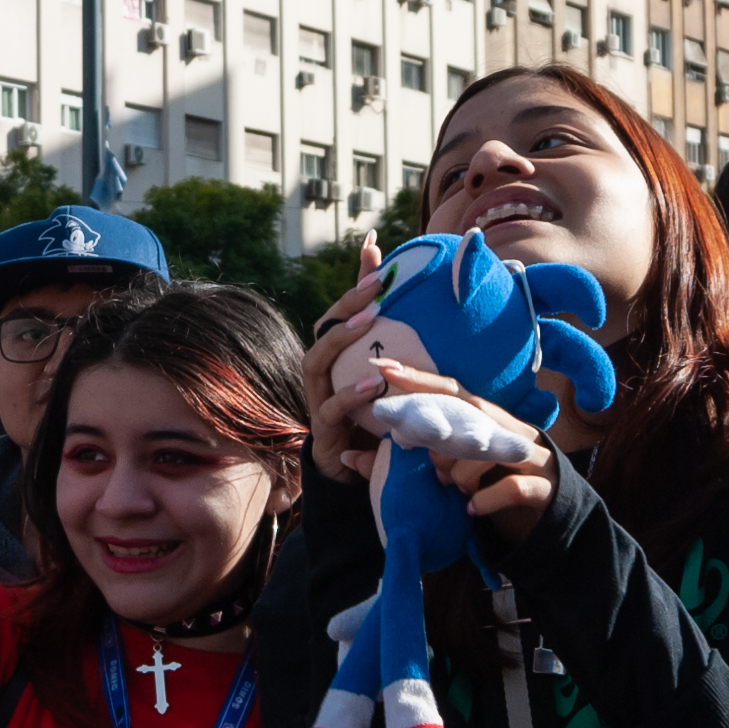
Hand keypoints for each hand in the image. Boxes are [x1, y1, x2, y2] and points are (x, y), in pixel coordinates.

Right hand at [298, 237, 386, 478]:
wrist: (355, 467)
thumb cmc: (371, 412)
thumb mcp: (386, 372)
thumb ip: (393, 338)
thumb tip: (412, 300)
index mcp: (335, 354)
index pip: (339, 310)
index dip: (355, 284)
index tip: (379, 260)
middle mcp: (321, 371)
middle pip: (323, 328)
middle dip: (346, 305)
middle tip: (375, 287)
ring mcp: (318, 398)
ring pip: (316, 361)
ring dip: (340, 339)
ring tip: (367, 323)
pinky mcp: (326, 429)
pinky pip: (332, 407)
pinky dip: (351, 394)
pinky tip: (374, 382)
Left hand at [362, 360, 557, 550]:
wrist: (550, 517)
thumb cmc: (490, 485)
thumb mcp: (446, 471)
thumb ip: (402, 464)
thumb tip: (347, 458)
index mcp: (485, 418)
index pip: (448, 389)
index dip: (416, 377)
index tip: (380, 366)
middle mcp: (509, 427)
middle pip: (472, 409)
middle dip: (441, 427)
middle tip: (423, 453)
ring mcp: (530, 455)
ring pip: (487, 450)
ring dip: (460, 472)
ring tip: (451, 487)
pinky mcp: (543, 486)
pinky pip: (511, 486)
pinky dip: (484, 499)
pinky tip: (469, 509)